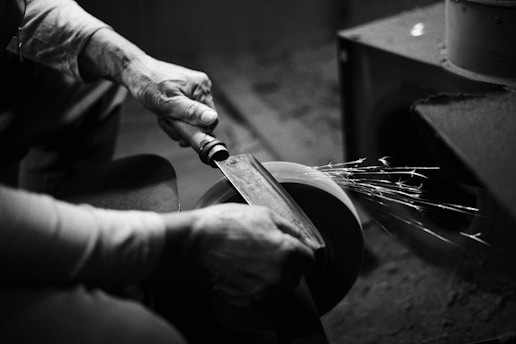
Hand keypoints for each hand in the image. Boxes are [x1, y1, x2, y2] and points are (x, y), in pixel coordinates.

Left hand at [127, 57, 217, 145]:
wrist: (136, 72)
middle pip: (200, 119)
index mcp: (201, 86)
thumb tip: (211, 118)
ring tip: (163, 115)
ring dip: (175, 122)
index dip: (198, 129)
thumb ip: (191, 112)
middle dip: (182, 125)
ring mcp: (193, 89)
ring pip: (191, 118)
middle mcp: (201, 86)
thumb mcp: (169, 103)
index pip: (211, 119)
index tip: (182, 132)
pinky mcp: (186, 92)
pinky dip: (173, 116)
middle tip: (167, 120)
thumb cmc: (148, 84)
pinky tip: (164, 112)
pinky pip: (184, 112)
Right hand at [160, 203, 314, 307]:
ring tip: (250, 260)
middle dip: (285, 266)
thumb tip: (305, 240)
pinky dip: (254, 286)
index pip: (309, 261)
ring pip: (278, 288)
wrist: (194, 243)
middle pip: (295, 277)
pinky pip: (260, 296)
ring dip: (271, 277)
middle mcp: (278, 276)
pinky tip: (240, 271)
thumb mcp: (263, 214)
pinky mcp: (246, 301)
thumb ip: (290, 228)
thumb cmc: (225, 224)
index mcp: (287, 252)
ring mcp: (262, 292)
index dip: (299, 253)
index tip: (290, 249)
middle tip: (264, 251)